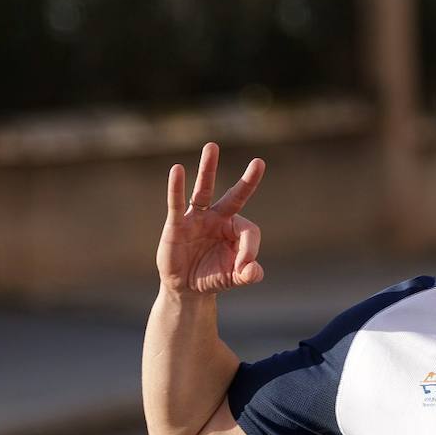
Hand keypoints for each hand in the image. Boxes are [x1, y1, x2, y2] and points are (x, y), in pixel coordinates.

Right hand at [158, 142, 265, 294]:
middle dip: (247, 181)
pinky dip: (177, 187)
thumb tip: (254, 270)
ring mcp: (197, 218)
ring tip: (212, 146)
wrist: (187, 288)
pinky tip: (177, 170)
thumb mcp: (234, 278)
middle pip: (235, 196)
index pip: (249, 231)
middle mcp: (218, 218)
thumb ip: (249, 274)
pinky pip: (177, 203)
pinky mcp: (177, 224)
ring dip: (208, 169)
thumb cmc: (213, 276)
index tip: (244, 268)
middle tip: (259, 163)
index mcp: (235, 229)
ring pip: (204, 190)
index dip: (249, 249)